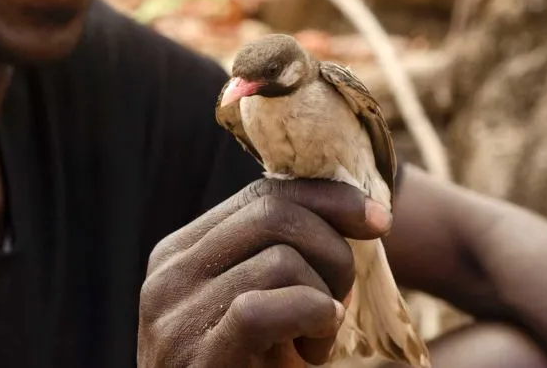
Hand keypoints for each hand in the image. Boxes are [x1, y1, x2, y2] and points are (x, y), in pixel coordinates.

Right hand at [138, 178, 392, 366]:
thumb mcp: (260, 305)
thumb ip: (278, 255)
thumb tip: (355, 209)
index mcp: (180, 252)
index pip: (261, 195)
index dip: (327, 199)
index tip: (378, 220)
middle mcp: (168, 274)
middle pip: (273, 215)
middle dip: (332, 251)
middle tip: (340, 302)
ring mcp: (175, 316)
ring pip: (280, 260)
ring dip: (322, 302)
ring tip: (313, 346)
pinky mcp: (195, 356)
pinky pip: (261, 310)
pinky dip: (307, 318)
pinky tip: (314, 349)